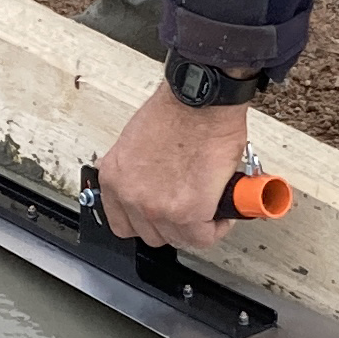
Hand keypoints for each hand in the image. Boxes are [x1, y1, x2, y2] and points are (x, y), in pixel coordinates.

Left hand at [97, 83, 248, 249]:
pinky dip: (217, 227)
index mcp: (115, 177)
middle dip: (173, 225)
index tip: (160, 217)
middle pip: (150, 234)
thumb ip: (140, 172)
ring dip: (196, 227)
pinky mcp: (187, 212)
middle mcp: (130, 195)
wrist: (200, 100)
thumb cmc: (177, 110)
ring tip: (210, 209)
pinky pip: (204, 236)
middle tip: (191, 210)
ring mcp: (157, 207)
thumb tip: (158, 186)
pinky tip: (223, 212)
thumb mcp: (138, 143)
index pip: (122, 222)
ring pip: (178, 238)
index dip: (146, 222)